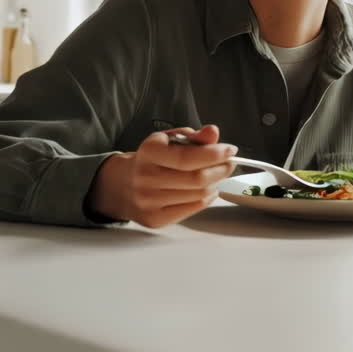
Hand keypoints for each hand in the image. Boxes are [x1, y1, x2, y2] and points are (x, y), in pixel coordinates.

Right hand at [87, 125, 234, 227]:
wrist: (122, 185)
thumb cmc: (152, 159)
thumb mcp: (169, 140)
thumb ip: (194, 137)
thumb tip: (213, 132)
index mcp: (148, 152)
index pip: (187, 157)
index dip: (214, 154)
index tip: (230, 150)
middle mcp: (145, 178)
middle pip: (196, 179)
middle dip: (220, 170)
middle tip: (229, 164)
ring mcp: (148, 202)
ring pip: (197, 195)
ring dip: (215, 184)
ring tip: (215, 176)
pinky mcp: (154, 219)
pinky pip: (192, 209)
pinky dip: (207, 198)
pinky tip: (207, 190)